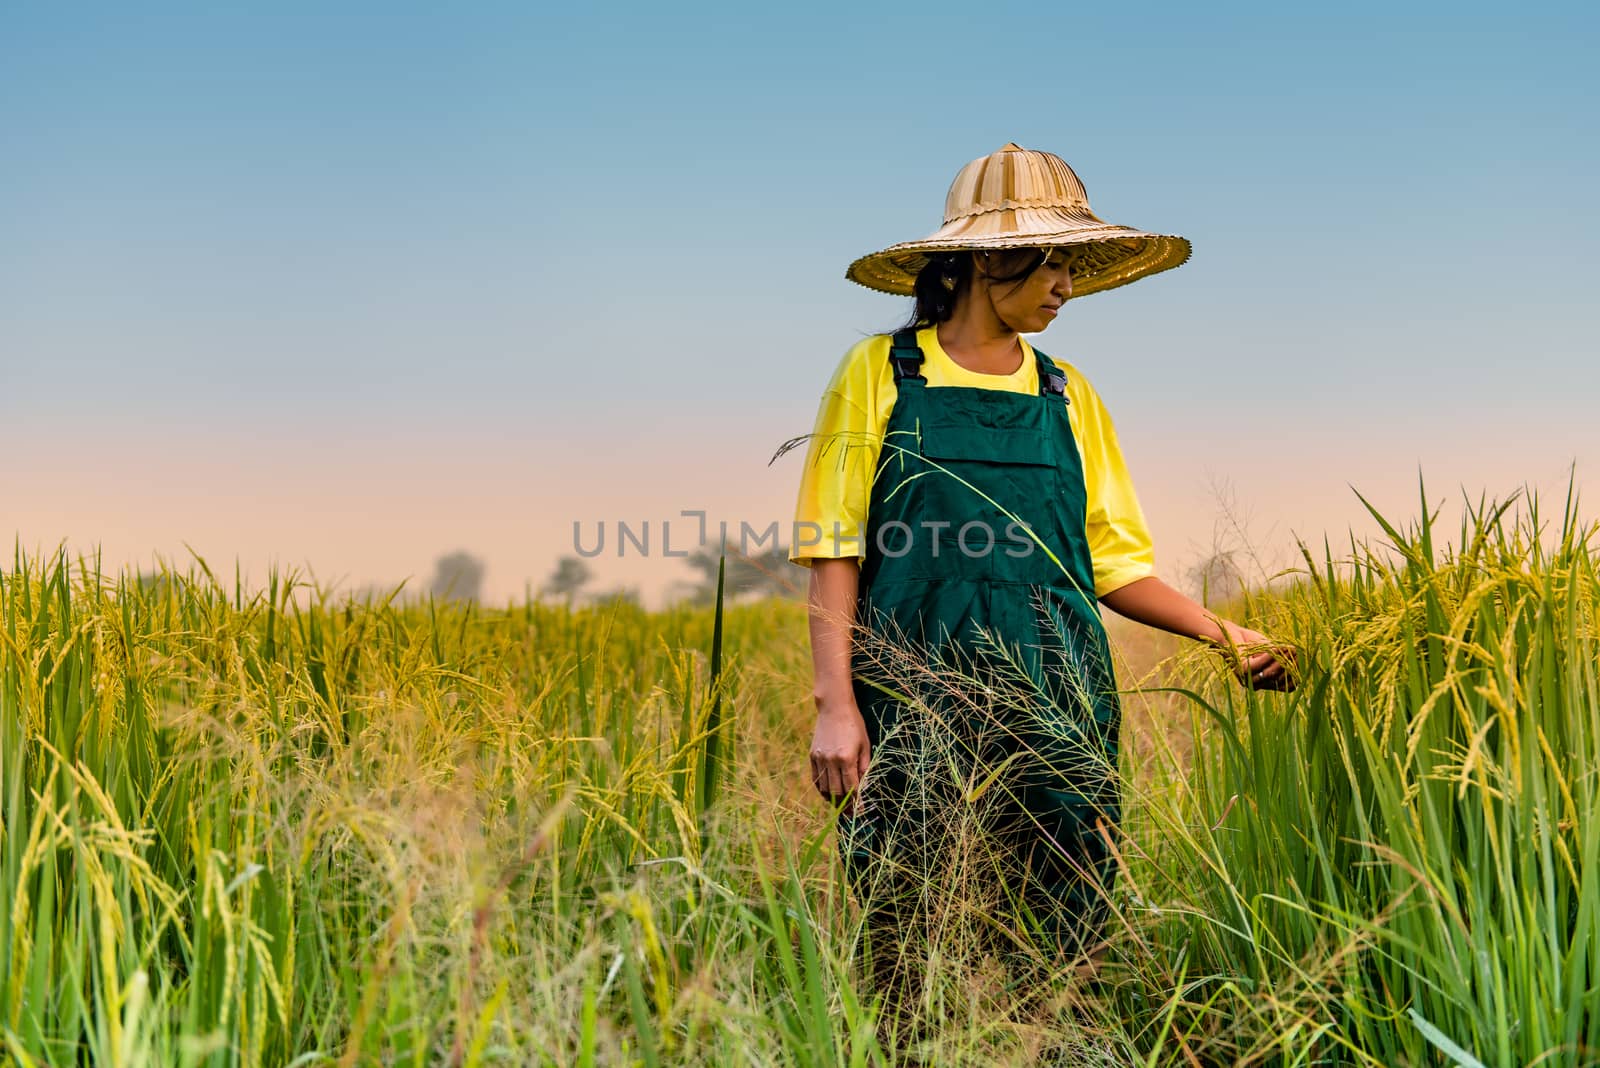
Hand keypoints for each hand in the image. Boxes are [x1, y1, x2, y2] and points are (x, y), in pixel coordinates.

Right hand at [809, 692, 870, 811]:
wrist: (834, 708)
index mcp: (846, 758)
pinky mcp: (812, 755)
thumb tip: (864, 786)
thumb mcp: (865, 745)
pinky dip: (821, 789)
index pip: (852, 787)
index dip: (857, 802)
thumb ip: (865, 767)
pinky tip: (828, 794)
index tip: (861, 811)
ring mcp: (819, 758)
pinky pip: (816, 778)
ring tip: (840, 807)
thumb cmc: (854, 725)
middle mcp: (831, 760)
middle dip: (844, 806)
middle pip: (836, 792)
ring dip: (832, 800)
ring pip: (824, 788)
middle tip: (850, 814)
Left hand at [1211, 618, 1297, 692]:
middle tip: (1297, 650)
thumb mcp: (1273, 651)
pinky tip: (1275, 647)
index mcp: (1266, 683)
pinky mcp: (1240, 670)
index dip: (1297, 675)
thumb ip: (1286, 657)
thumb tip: (1305, 658)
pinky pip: (1258, 666)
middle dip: (1291, 664)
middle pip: (1280, 680)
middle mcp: (1257, 684)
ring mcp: (1247, 679)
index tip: (1303, 660)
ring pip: (1271, 674)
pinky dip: (1269, 656)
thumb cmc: (1251, 643)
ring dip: (1282, 659)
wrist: (1229, 634)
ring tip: (1289, 647)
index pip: (1287, 687)